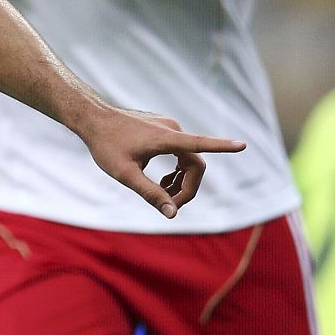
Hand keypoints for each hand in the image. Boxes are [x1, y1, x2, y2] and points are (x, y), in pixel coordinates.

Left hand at [76, 105, 245, 218]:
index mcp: (166, 138)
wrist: (92, 119)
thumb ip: (150, 193)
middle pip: (195, 164)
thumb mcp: (125, 174)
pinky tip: (161, 182)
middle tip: (169, 206)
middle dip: (188, 188)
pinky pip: (180, 152)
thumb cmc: (105, 146)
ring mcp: (169, 127)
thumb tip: (173, 214)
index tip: (242, 145)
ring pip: (188, 159)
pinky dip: (176, 170)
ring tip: (163, 195)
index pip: (200, 144)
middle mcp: (172, 129)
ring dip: (182, 181)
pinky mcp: (164, 128)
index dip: (222, 147)